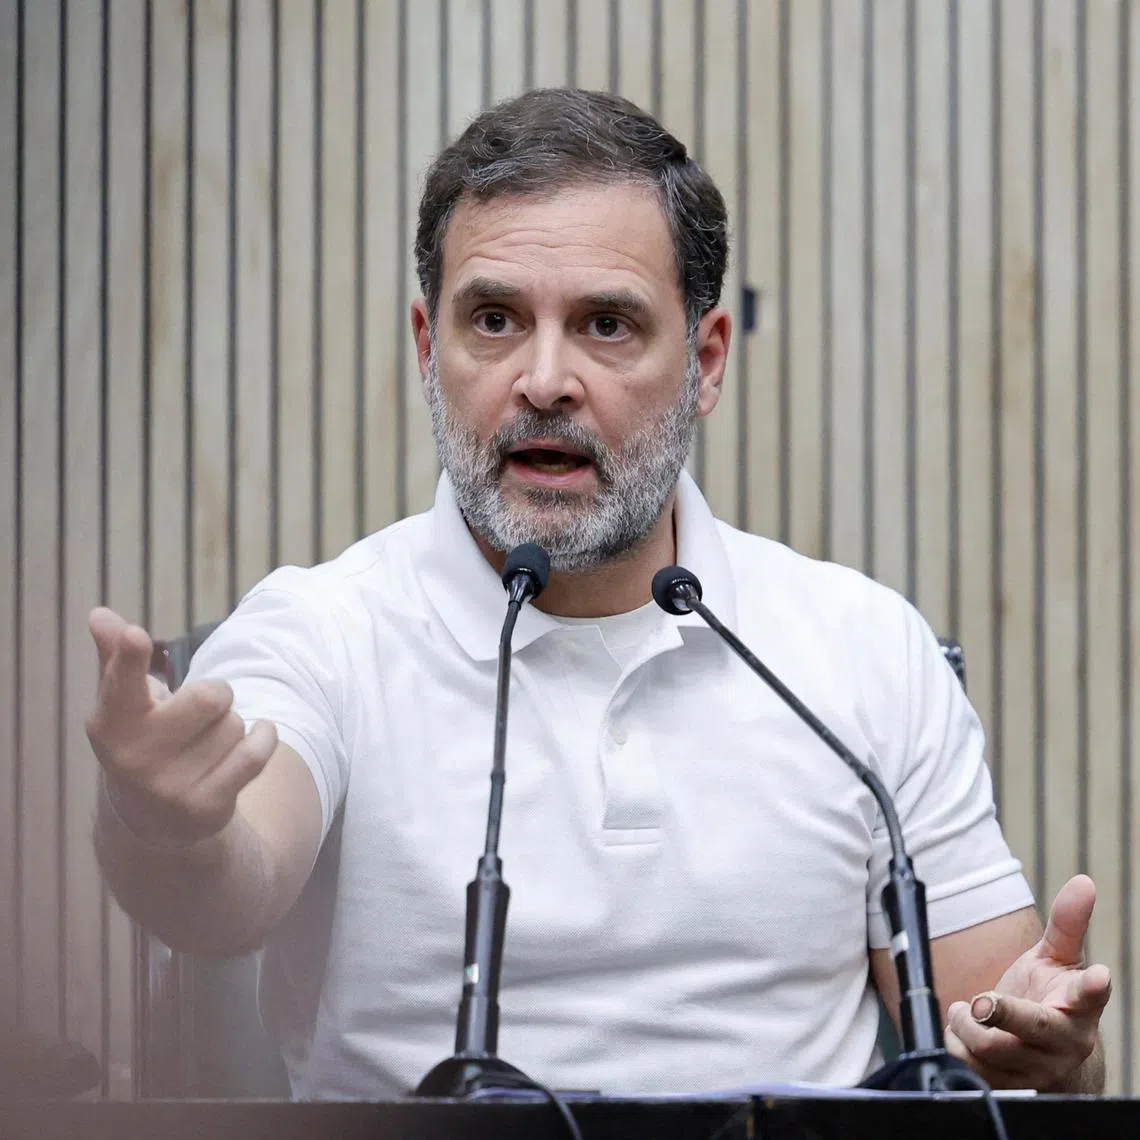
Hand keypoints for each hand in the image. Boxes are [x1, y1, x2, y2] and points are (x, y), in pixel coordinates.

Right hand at [85, 607, 277, 845]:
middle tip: (198, 712)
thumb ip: (117, 656)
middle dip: (217, 695)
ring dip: (230, 726)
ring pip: (234, 724)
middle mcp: (134, 757)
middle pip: (211, 696)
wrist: (155, 817)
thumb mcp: (125, 701)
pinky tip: (258, 735)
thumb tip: (99, 614)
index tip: (137, 635)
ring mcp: (169, 787)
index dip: (130, 657)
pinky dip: (265, 737)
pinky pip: (255, 754)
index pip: (122, 682)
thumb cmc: (144, 737)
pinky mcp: (205, 807)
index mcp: (111, 722)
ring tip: (205, 744)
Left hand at [945, 874, 1110, 1090]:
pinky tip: (961, 1033)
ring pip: (990, 1048)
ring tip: (967, 1009)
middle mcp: (1062, 1044)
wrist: (1051, 1064)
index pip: (1089, 995)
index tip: (1099, 974)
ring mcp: (1037, 1072)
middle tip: (981, 1001)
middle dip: (1002, 1012)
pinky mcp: (1011, 1090)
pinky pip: (970, 1068)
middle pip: (1031, 1028)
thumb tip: (1084, 881)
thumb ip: (1067, 924)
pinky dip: (956, 1044)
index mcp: (1078, 1008)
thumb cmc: (1051, 1003)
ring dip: (965, 1023)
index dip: (1093, 986)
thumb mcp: (1058, 962)